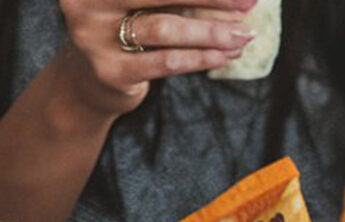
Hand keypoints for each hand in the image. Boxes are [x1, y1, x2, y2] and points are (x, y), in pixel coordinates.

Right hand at [58, 0, 257, 115]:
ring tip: (244, 35)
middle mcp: (88, 2)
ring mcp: (94, 37)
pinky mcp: (110, 71)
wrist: (87, 82)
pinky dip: (201, 57)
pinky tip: (226, 55)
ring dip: (213, 32)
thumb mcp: (141, 4)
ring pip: (166, 29)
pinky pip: (167, 62)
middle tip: (251, 1)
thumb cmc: (125, 30)